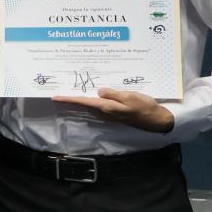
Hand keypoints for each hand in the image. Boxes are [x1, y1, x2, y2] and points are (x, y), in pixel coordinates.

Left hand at [52, 88, 173, 132]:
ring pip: (89, 106)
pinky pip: (98, 106)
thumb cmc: (144, 107)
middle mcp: (104, 112)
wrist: (156, 120)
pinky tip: (88, 95)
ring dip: (79, 100)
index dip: (68, 99)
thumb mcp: (129, 97)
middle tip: (57, 93)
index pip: (83, 102)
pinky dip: (90, 101)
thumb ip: (112, 94)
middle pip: (83, 105)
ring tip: (68, 92)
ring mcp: (109, 114)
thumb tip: (98, 91)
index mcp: (106, 107)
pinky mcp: (114, 113)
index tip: (55, 97)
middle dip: (70, 100)